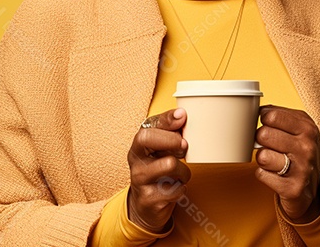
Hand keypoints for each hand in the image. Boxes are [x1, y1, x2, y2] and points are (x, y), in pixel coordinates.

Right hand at [126, 108, 189, 232]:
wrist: (147, 205)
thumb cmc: (158, 170)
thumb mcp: (161, 150)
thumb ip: (170, 131)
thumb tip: (182, 114)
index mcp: (138, 145)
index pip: (148, 126)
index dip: (166, 120)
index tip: (182, 116)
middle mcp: (135, 161)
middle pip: (149, 139)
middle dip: (172, 140)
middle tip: (184, 147)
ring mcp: (139, 180)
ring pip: (169, 164)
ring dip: (183, 170)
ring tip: (181, 174)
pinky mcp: (148, 199)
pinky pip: (175, 189)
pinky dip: (181, 188)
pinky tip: (175, 188)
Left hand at [254, 105, 319, 222]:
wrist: (311, 189)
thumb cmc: (300, 154)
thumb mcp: (299, 129)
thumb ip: (280, 115)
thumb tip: (255, 107)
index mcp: (308, 128)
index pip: (271, 115)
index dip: (263, 120)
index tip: (269, 126)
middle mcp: (307, 147)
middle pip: (263, 134)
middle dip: (261, 140)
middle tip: (270, 146)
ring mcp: (302, 168)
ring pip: (262, 156)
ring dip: (263, 159)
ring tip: (274, 161)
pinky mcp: (293, 188)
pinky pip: (261, 174)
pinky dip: (264, 175)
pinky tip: (275, 175)